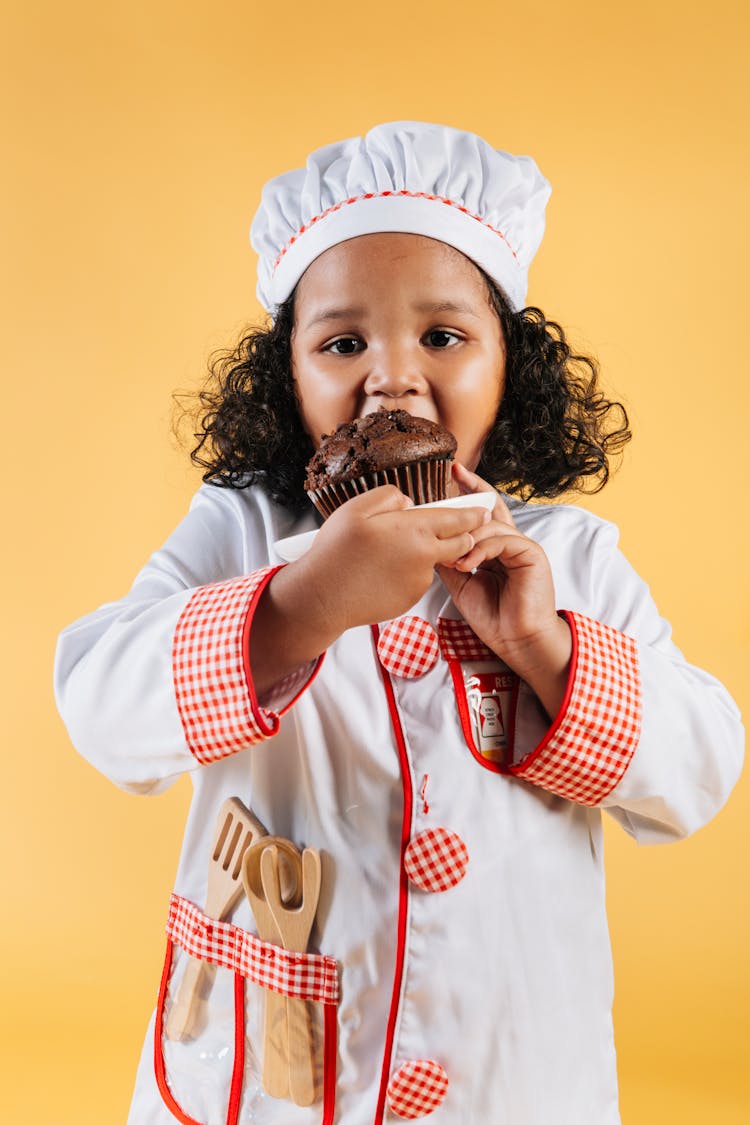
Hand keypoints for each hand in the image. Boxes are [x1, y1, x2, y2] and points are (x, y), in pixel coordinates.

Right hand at [250, 484, 490, 695]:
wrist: (322, 597)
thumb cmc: (336, 551)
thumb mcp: (357, 508)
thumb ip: (391, 496)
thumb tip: (409, 503)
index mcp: (415, 530)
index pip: (459, 520)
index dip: (473, 513)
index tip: (483, 510)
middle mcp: (425, 557)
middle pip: (460, 544)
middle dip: (462, 536)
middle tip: (452, 529)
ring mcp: (419, 581)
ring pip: (433, 562)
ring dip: (423, 555)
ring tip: (386, 554)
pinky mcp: (410, 599)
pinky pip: (415, 580)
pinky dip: (406, 575)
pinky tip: (381, 573)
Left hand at [436, 464, 571, 716]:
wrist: (517, 641)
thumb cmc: (494, 618)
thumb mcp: (461, 584)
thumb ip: (450, 560)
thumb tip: (430, 540)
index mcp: (494, 549)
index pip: (480, 514)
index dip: (468, 493)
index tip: (450, 475)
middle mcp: (509, 543)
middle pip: (491, 507)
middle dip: (473, 488)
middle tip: (453, 473)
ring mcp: (522, 546)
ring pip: (492, 524)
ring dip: (467, 537)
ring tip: (453, 558)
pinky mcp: (532, 553)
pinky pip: (503, 540)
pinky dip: (482, 549)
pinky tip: (468, 564)